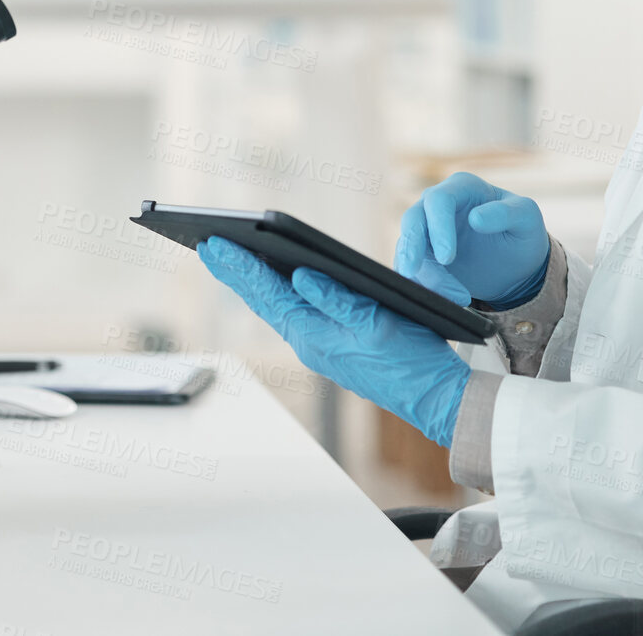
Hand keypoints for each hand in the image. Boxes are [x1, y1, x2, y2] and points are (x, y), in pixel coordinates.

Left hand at [198, 236, 471, 446]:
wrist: (434, 398)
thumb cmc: (413, 359)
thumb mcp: (378, 323)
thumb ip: (339, 300)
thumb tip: (301, 277)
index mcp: (316, 336)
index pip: (268, 293)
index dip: (240, 266)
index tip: (214, 244)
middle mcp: (309, 344)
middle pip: (263, 301)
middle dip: (234, 272)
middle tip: (207, 246)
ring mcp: (319, 348)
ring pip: (275, 309)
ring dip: (252, 283)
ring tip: (229, 260)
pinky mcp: (331, 349)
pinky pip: (293, 317)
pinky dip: (276, 296)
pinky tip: (272, 284)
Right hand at [394, 172, 548, 306]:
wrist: (515, 263)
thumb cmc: (522, 232)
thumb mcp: (527, 219)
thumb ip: (506, 213)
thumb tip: (475, 218)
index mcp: (462, 187)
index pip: (439, 200)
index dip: (438, 227)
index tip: (446, 257)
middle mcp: (437, 204)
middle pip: (413, 221)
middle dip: (412, 249)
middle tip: (415, 274)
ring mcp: (426, 229)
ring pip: (409, 248)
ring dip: (424, 275)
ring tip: (457, 296)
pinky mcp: (422, 254)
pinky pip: (411, 268)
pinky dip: (421, 284)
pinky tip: (442, 299)